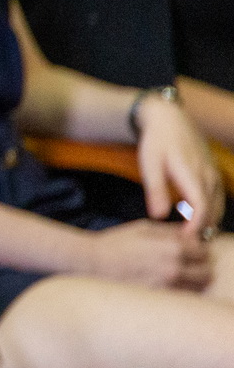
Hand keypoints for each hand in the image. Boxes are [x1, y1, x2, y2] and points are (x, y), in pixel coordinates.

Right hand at [77, 219, 210, 290]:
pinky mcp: (156, 300)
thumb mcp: (143, 228)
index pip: (204, 252)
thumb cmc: (114, 243)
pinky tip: (159, 286)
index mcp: (173, 248)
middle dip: (198, 269)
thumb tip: (192, 237)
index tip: (187, 252)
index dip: (197, 250)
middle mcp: (174, 269)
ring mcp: (166, 287)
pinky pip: (177, 299)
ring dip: (188, 283)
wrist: (90, 263)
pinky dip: (175, 293)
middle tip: (183, 266)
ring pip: (195, 289)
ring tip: (170, 277)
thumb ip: (172, 232)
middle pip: (206, 274)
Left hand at [135, 92, 224, 238]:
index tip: (184, 242)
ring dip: (208, 223)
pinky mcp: (213, 174)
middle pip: (212, 210)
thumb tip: (159, 216)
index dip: (195, 227)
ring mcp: (213, 174)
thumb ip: (154, 190)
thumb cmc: (156, 142)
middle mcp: (208, 176)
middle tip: (186, 248)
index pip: (201, 207)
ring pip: (218, 205)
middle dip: (202, 230)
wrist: (170, 120)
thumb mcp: (149, 164)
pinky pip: (218, 198)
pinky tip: (199, 223)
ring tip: (192, 240)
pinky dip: (211, 213)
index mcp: (192, 174)